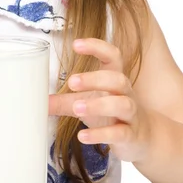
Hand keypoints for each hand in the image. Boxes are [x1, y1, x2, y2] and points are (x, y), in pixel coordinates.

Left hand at [49, 38, 151, 161]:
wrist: (145, 138)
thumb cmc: (111, 114)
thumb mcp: (87, 103)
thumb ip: (63, 101)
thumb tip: (37, 100)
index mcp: (114, 79)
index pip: (112, 55)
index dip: (97, 47)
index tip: (76, 44)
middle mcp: (125, 93)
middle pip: (117, 78)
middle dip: (95, 78)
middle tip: (72, 82)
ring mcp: (131, 115)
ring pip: (123, 104)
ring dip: (99, 105)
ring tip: (77, 108)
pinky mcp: (132, 136)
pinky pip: (120, 133)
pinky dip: (101, 135)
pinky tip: (82, 136)